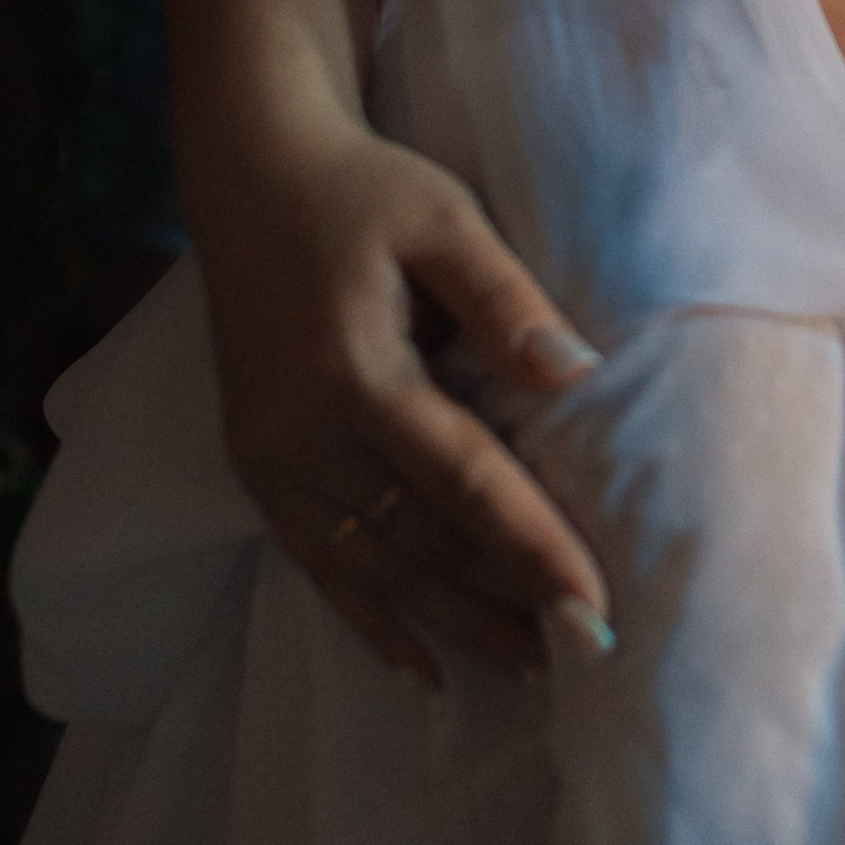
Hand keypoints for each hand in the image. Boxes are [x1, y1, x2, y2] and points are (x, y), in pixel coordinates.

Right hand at [198, 119, 612, 689]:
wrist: (249, 174)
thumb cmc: (363, 190)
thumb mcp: (444, 220)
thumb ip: (507, 300)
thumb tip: (577, 376)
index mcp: (355, 373)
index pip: (467, 484)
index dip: (534, 551)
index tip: (594, 610)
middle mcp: (303, 433)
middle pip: (422, 543)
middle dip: (505, 606)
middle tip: (586, 659)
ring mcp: (270, 459)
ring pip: (373, 569)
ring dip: (452, 626)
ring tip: (529, 669)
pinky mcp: (254, 467)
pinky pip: (317, 565)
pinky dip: (371, 622)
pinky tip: (423, 669)